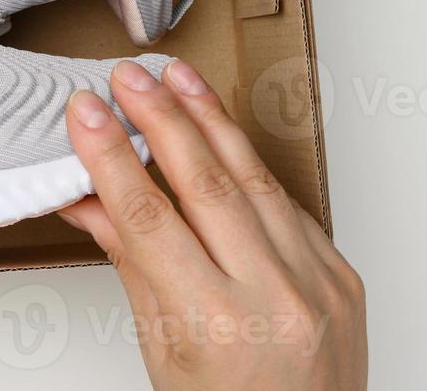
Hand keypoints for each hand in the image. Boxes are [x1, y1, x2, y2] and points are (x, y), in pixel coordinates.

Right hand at [59, 60, 365, 389]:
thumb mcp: (160, 349)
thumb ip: (129, 263)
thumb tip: (85, 199)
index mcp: (215, 325)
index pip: (148, 218)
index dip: (110, 157)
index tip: (85, 115)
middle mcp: (273, 298)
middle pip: (205, 183)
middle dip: (159, 118)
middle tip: (127, 77)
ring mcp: (316, 282)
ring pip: (253, 178)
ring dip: (209, 119)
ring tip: (175, 76)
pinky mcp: (340, 273)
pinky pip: (286, 203)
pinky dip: (247, 162)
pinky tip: (219, 128)